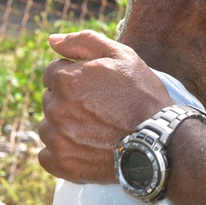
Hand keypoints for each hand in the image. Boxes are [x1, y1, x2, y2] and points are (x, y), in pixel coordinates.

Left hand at [38, 30, 172, 182]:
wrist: (159, 140)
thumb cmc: (142, 94)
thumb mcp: (121, 56)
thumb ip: (83, 42)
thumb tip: (51, 40)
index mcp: (66, 80)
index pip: (53, 73)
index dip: (76, 76)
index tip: (96, 87)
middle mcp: (56, 109)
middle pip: (51, 99)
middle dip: (69, 100)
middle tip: (100, 108)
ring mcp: (57, 139)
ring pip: (48, 127)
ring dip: (64, 126)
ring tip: (95, 129)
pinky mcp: (62, 164)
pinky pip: (46, 156)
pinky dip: (61, 152)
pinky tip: (85, 147)